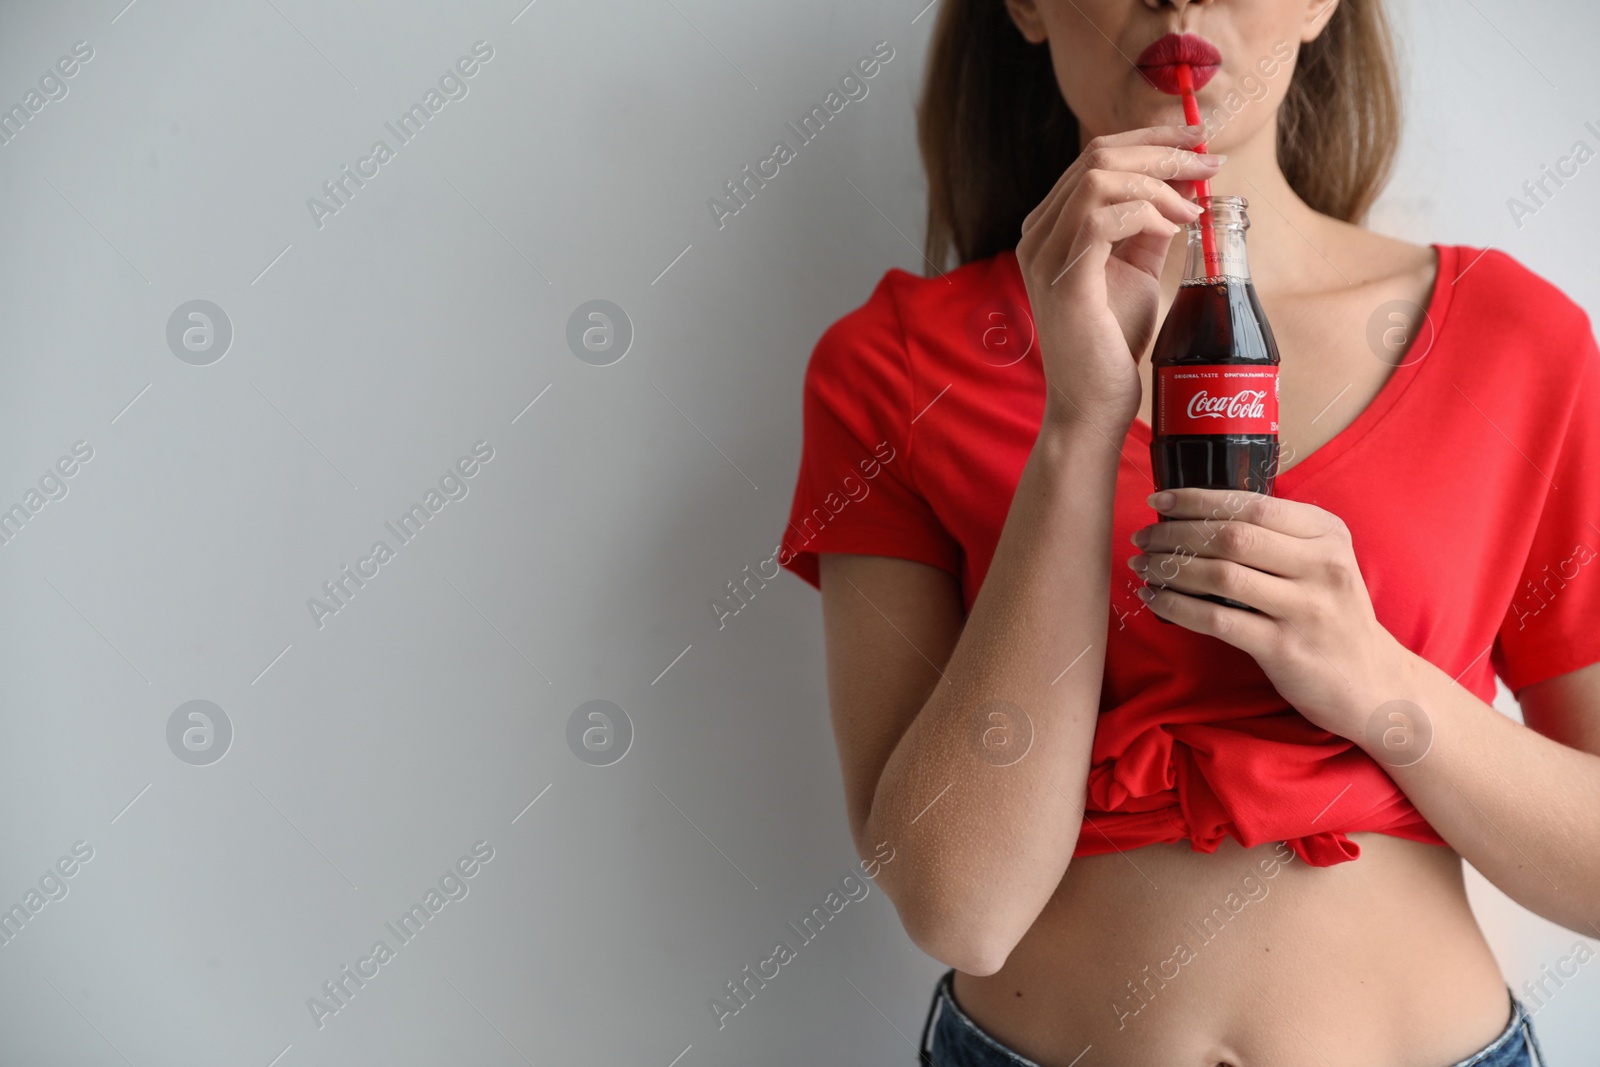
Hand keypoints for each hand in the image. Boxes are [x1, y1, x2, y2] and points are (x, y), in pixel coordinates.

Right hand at [1015, 124, 1222, 434]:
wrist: (1093, 404)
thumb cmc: (1112, 342)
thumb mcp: (1136, 270)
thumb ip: (1150, 227)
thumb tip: (1184, 186)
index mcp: (1051, 226)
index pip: (1097, 156)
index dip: (1152, 138)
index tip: (1200, 141)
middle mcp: (1038, 234)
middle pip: (1099, 156)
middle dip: (1164, 152)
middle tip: (1211, 165)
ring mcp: (1044, 255)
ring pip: (1099, 178)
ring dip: (1157, 184)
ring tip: (1191, 212)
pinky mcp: (1063, 280)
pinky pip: (1100, 217)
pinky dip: (1145, 214)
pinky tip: (1172, 231)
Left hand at [1128, 488, 1414, 738]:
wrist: (1374, 683)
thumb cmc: (1331, 616)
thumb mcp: (1322, 562)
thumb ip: (1277, 536)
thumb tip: (1200, 513)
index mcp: (1327, 533)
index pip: (1251, 504)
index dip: (1197, 499)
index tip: (1158, 500)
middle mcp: (1322, 565)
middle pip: (1231, 536)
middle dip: (1175, 533)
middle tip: (1142, 538)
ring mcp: (1307, 608)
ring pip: (1221, 575)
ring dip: (1171, 568)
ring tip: (1143, 566)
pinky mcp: (1286, 649)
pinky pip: (1218, 620)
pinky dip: (1177, 606)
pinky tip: (1155, 599)